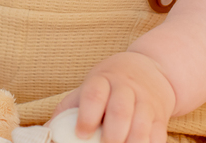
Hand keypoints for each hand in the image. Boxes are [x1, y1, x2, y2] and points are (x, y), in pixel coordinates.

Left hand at [53, 52, 176, 142]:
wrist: (146, 70)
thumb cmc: (108, 85)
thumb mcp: (87, 88)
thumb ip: (67, 110)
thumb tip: (45, 134)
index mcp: (103, 80)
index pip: (94, 95)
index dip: (87, 116)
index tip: (81, 134)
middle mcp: (126, 89)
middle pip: (120, 111)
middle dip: (112, 134)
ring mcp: (146, 102)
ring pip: (142, 125)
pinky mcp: (160, 116)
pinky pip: (158, 135)